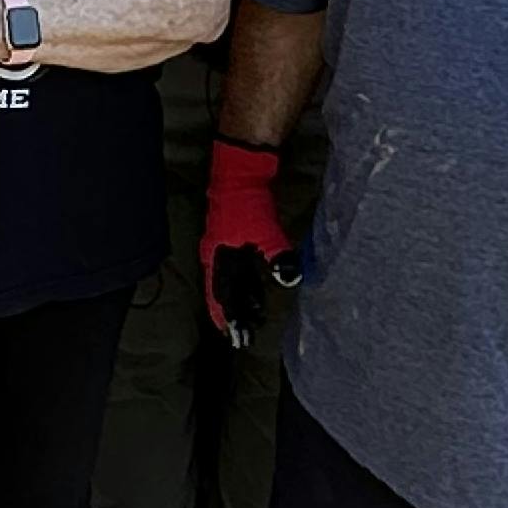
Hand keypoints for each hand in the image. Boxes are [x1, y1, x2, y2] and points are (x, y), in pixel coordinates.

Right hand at [201, 138, 299, 345]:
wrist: (240, 172)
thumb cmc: (246, 203)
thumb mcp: (264, 232)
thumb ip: (277, 257)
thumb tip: (290, 279)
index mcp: (217, 258)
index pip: (220, 296)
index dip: (226, 317)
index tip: (232, 336)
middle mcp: (216, 255)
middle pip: (224, 291)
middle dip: (234, 312)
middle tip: (243, 331)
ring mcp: (224, 246)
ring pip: (232, 280)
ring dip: (241, 298)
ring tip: (252, 315)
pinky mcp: (235, 236)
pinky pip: (239, 268)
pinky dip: (247, 282)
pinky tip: (257, 287)